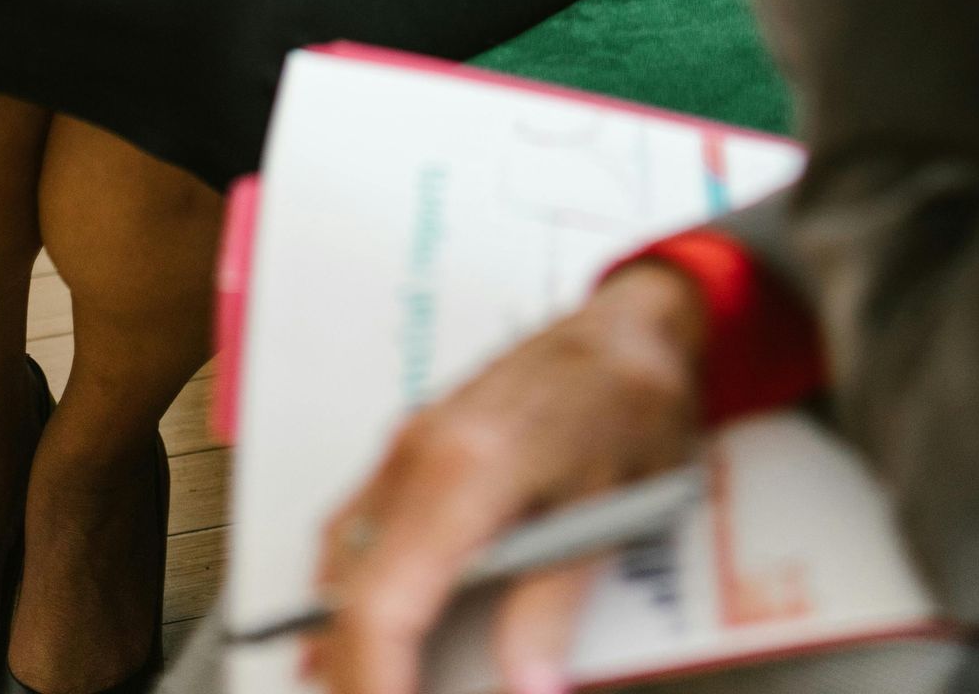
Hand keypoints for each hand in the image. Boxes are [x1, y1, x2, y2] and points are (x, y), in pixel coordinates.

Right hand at [315, 264, 705, 693]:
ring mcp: (408, 443)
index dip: (376, 685)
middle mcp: (417, 455)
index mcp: (463, 472)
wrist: (635, 322)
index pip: (384, 606)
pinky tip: (370, 627)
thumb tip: (524, 690)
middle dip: (356, 672)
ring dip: (347, 636)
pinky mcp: (415, 441)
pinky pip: (358, 525)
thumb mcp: (615, 510)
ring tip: (378, 685)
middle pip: (349, 592)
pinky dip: (351, 588)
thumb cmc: (632, 403)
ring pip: (343, 559)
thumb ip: (554, 604)